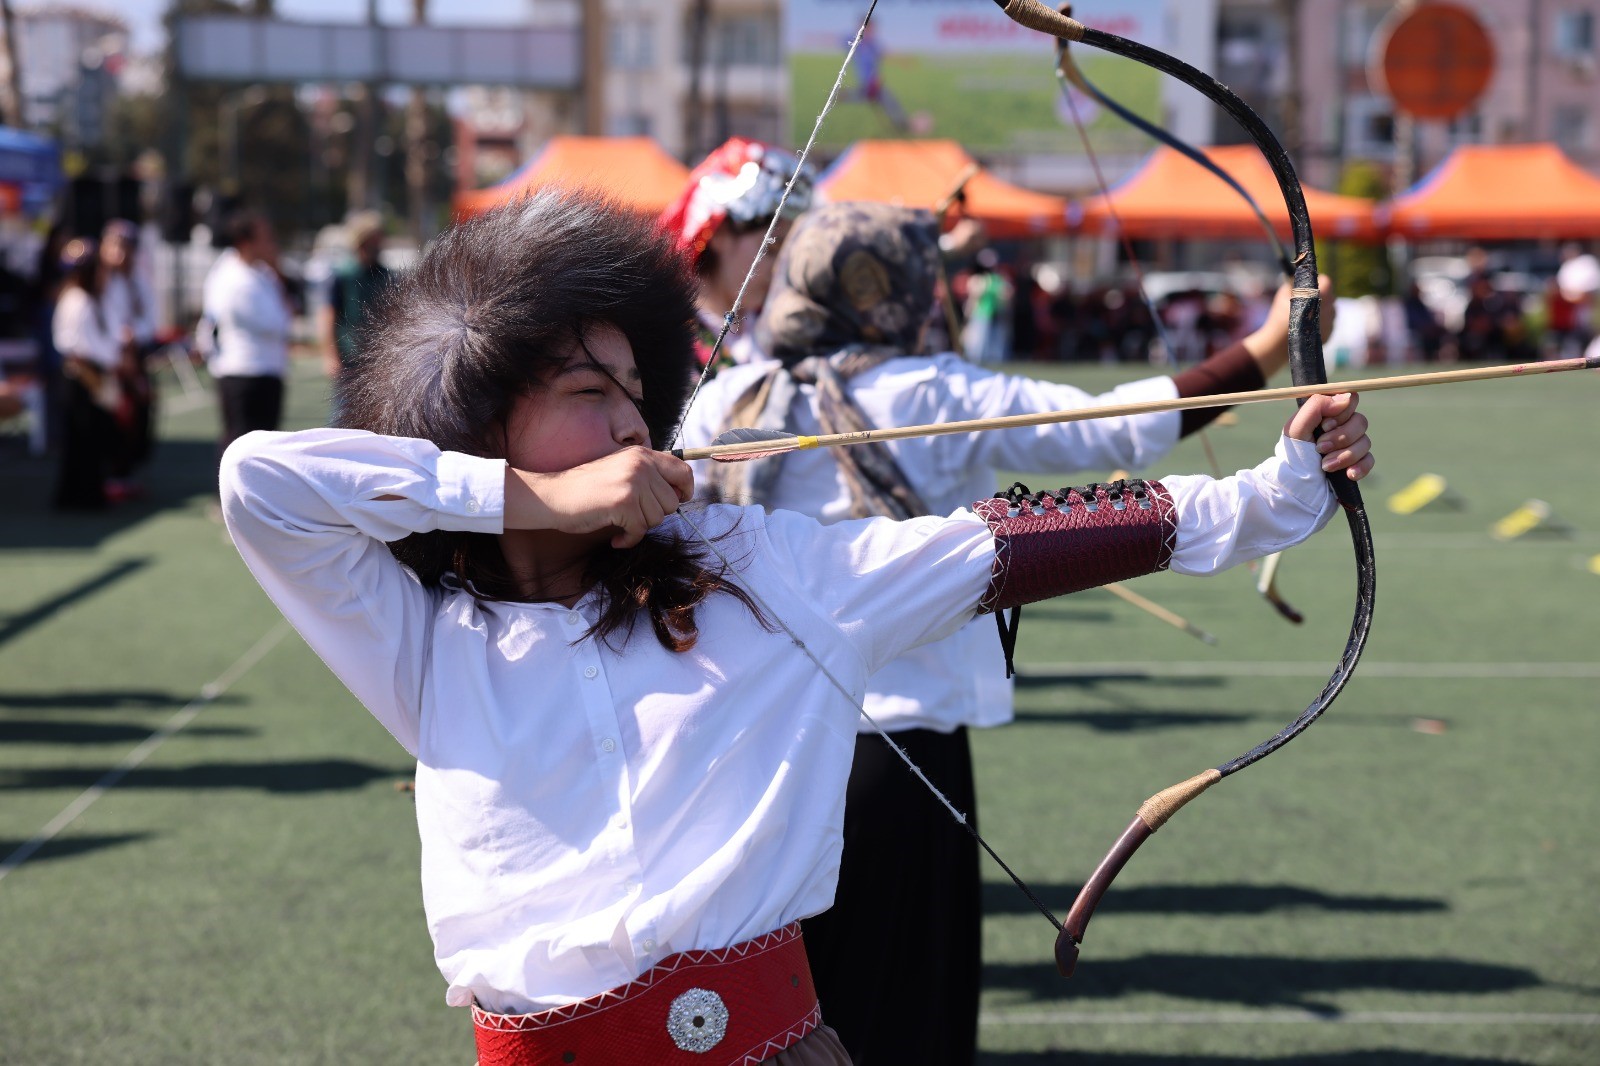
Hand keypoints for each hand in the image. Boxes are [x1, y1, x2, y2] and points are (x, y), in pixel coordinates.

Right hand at [509, 447, 693, 547]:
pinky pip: (641, 531)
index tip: (679, 501)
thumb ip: (647, 477)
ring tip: (621, 523)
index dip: (686, 489)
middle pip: (671, 501)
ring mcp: (633, 482)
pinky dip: (629, 539)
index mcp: (641, 454)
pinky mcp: (625, 502)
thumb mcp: (620, 470)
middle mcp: (641, 464)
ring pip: (658, 518)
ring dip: (640, 527)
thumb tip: (678, 496)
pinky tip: (616, 538)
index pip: (683, 470)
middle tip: (634, 517)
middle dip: (655, 515)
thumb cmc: (585, 489)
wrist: (553, 496)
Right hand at [1244, 275, 1335, 377]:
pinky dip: (1320, 323)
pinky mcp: (1329, 334)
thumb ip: (1295, 283)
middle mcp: (1330, 308)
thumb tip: (1299, 278)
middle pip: (1330, 296)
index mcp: (1320, 296)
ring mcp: (1331, 323)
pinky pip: (1328, 324)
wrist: (1278, 345)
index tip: (1309, 284)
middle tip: (1307, 299)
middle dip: (1321, 295)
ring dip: (1322, 310)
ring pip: (1330, 311)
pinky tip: (1307, 326)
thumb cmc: (1280, 317)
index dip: (1318, 281)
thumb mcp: (1284, 294)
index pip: (1326, 281)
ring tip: (1306, 315)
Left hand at [1285, 392, 1372, 481]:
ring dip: (1345, 455)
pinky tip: (1348, 475)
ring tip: (1325, 466)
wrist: (1296, 488)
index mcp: (1326, 415)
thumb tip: (1346, 397)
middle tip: (1320, 448)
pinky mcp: (1357, 464)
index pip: (1349, 400)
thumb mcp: (1296, 428)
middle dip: (1341, 437)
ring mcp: (1350, 446)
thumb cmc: (1293, 456)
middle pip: (1360, 421)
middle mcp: (1341, 427)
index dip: (1341, 413)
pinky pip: (1370, 460)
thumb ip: (1317, 406)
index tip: (1324, 426)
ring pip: (1365, 442)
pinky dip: (1360, 467)